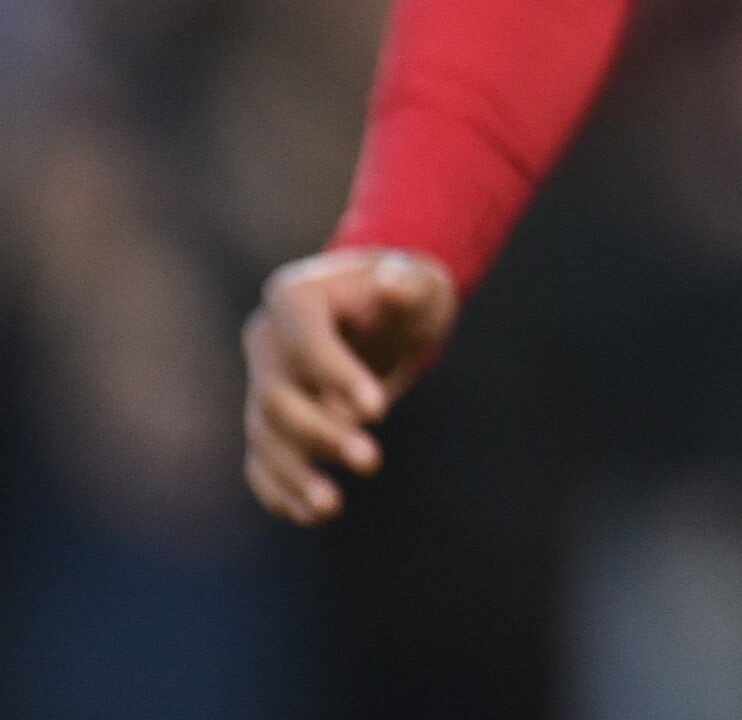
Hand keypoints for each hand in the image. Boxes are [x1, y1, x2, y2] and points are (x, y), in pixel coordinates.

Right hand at [240, 246, 456, 522]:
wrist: (388, 315)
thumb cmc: (409, 296)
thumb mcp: (421, 285)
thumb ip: (409, 285)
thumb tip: (391, 285)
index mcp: (293, 297)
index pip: (305, 343)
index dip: (335, 376)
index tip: (378, 410)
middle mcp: (266, 341)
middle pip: (276, 397)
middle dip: (320, 434)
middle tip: (372, 462)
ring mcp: (262, 381)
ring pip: (264, 436)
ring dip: (294, 475)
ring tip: (332, 507)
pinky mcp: (270, 420)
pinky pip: (261, 460)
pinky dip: (280, 489)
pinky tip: (311, 514)